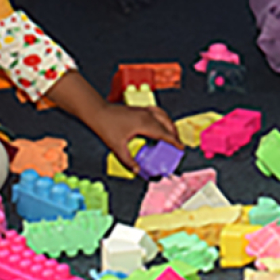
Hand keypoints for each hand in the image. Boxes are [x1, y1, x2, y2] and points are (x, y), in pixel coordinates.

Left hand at [46, 71, 181, 173]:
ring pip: (164, 117)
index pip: (164, 133)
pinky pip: (158, 112)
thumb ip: (128, 160)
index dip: (174, 141)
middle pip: (167, 124)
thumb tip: (137, 171)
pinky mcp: (141, 108)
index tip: (181, 148)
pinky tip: (162, 122)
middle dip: (174, 134)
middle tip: (178, 145)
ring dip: (170, 126)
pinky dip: (164, 118)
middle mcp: (147, 115)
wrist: (98, 112)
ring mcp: (144, 110)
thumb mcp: (117, 147)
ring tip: (173, 135)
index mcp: (144, 124)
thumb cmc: (106, 127)